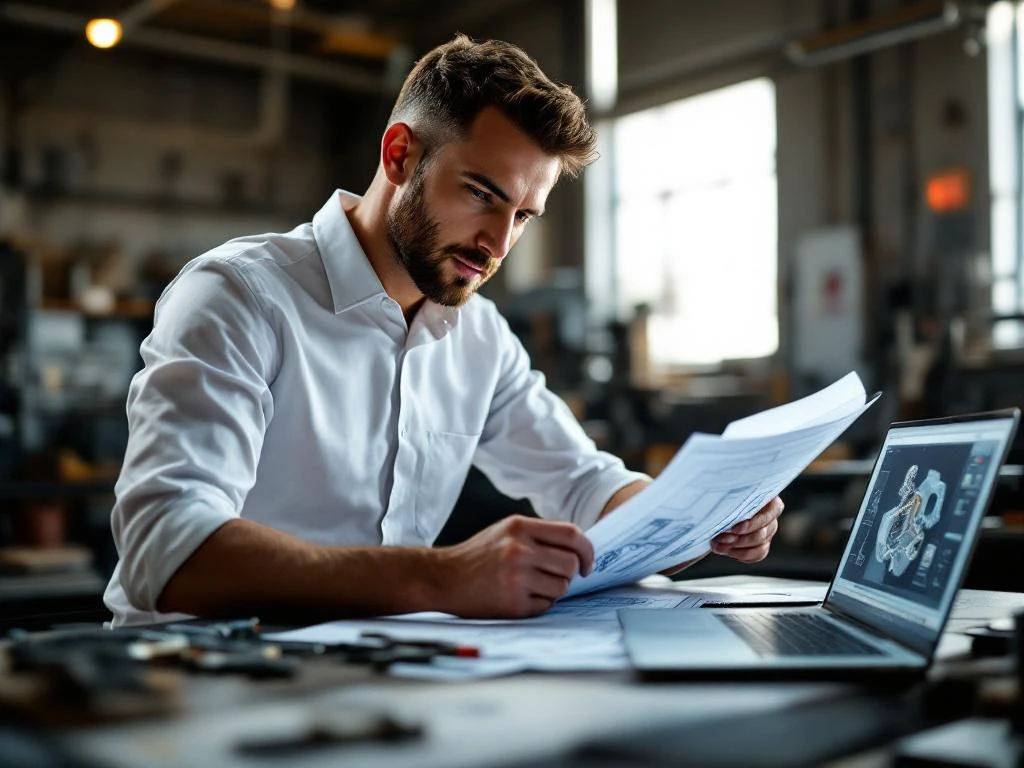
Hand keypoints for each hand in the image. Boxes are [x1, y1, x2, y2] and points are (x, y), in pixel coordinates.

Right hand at [437, 515, 593, 618]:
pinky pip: (546, 606)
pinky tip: (519, 597)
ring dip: (553, 590)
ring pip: (561, 587)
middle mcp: (519, 550)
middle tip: (554, 576)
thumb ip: (539, 535)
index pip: (572, 534)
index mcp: (520, 527)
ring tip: (531, 586)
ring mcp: (516, 577)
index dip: (587, 550)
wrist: (443, 578)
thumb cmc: (478, 555)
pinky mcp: (513, 603)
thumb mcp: (506, 531)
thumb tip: (578, 548)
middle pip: (570, 564)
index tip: (586, 564)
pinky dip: (539, 604)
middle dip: (569, 574)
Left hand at [710, 496, 783, 562]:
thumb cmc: (723, 496)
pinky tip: (727, 551)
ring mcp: (768, 532)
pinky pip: (758, 555)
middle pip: (762, 534)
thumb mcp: (726, 493)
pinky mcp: (762, 545)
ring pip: (760, 546)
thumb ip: (729, 495)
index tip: (734, 529)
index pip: (771, 513)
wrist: (716, 510)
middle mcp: (770, 517)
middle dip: (739, 539)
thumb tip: (722, 499)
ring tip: (718, 546)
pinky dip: (741, 555)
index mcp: (768, 499)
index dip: (753, 523)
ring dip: (737, 549)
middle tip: (720, 539)